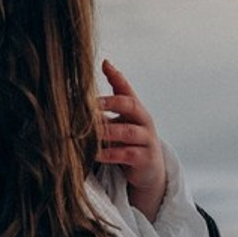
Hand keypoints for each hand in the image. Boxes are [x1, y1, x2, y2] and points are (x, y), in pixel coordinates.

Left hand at [97, 58, 166, 221]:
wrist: (149, 170)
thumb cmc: (130, 141)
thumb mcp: (122, 119)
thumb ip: (111, 100)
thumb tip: (102, 67)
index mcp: (136, 109)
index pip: (127, 89)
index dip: (117, 77)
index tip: (104, 65)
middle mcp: (144, 121)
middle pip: (130, 105)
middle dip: (110, 102)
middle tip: (90, 104)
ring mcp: (146, 140)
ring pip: (127, 131)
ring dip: (106, 130)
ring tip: (88, 131)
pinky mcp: (144, 159)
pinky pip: (126, 154)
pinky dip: (110, 154)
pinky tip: (94, 153)